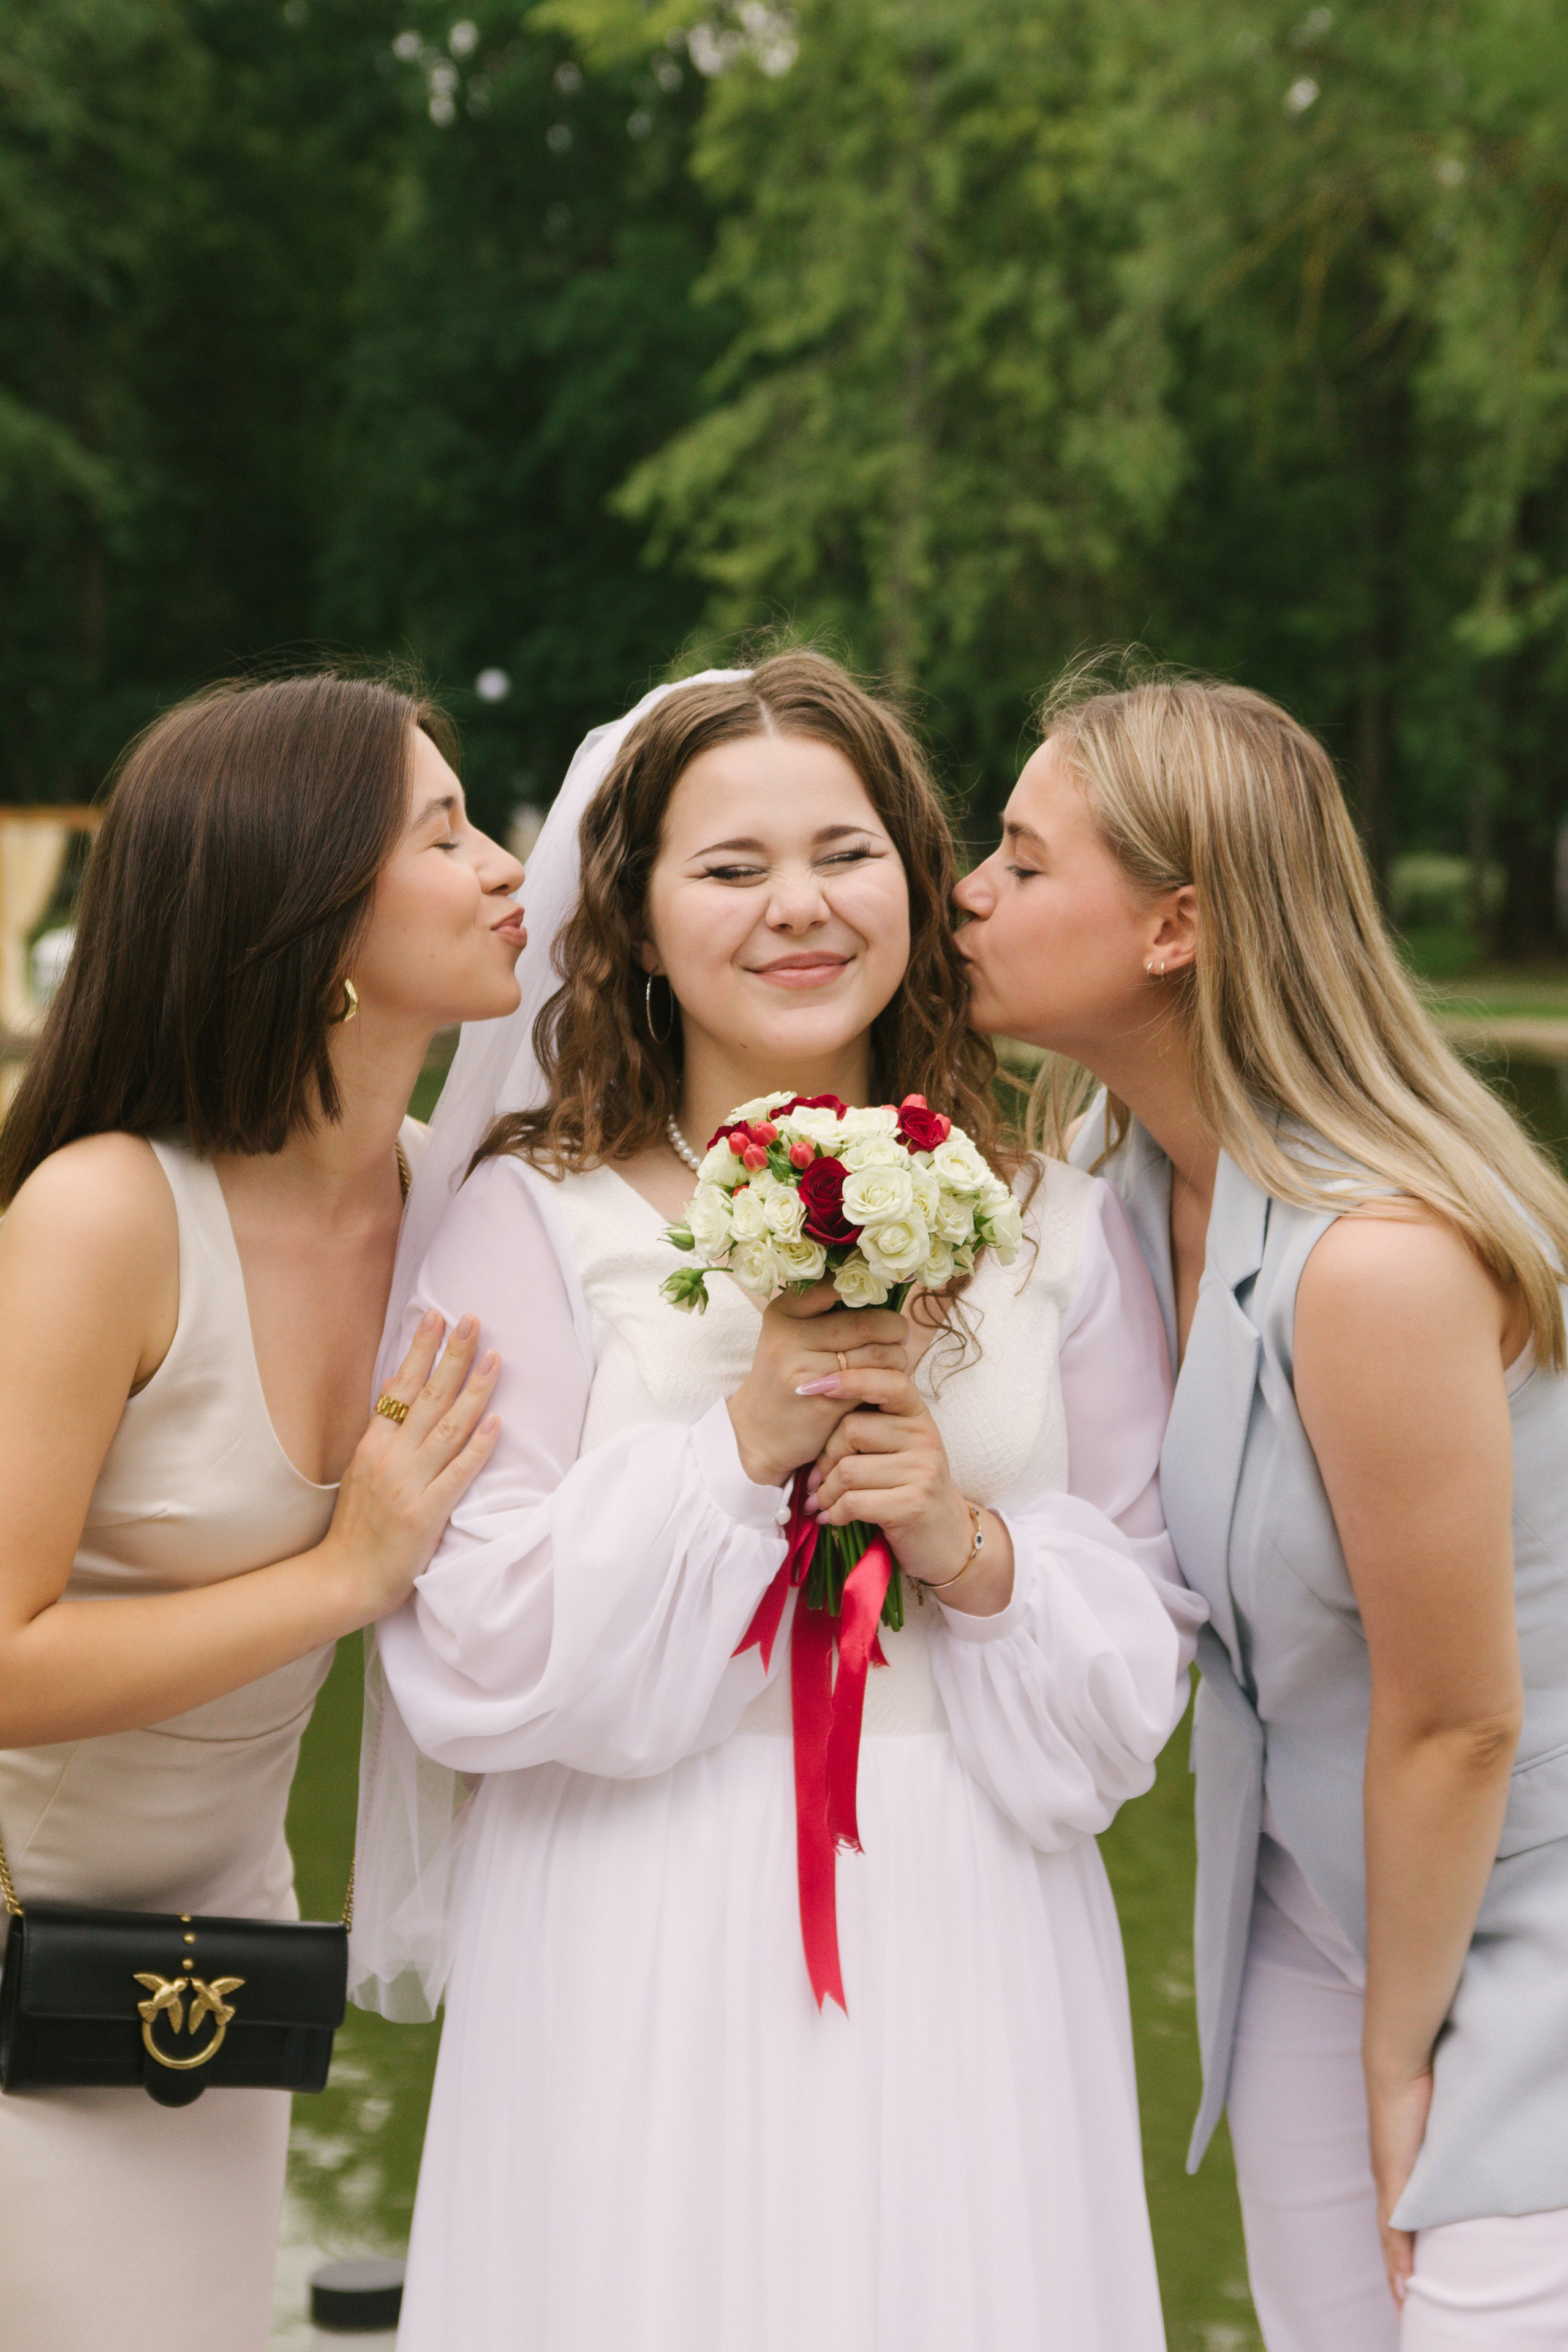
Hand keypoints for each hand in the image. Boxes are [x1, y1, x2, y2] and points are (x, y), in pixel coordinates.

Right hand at [319, 1310, 499, 1621]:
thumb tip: (391, 1387)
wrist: (343, 1578)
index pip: (401, 1387)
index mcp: (373, 1445)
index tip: (438, 1316)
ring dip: (474, 1390)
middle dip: (452, 1355)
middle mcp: (391, 1457)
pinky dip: (478, 1447)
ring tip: (495, 1357)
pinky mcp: (426, 1513)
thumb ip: (379, 1429)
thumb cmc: (356, 1527)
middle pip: (428, 1397)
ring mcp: (409, 1484)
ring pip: (448, 1427)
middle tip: (473, 1319)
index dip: (421, 1350)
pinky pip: (458, 1474)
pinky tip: (497, 1421)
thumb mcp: (360, 1470)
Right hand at [726, 1282, 908, 1487]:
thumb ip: (826, 1312)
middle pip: (867, 1323)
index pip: (840, 1286)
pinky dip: (890, 1382)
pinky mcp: (826, 1402)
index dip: (872, 1291)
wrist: (757, 1434)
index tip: (882, 1300)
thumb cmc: (786, 1376)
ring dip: (898, 1357)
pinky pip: (876, 1383)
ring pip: (878, 1354)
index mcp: (783, 1312)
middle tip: (900, 1335)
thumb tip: (882, 1289)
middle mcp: (790, 1338)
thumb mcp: (790, 1335)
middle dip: (894, 1329)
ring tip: (895, 1360)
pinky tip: (884, 1383)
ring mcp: (806, 1371)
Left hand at [809, 1366, 1013, 1611]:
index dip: (848, 1379)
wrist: (946, 1538)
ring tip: (822, 1502)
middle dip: (824, 1459)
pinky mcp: (913, 1505)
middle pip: (851, 1429)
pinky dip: (835, 1513)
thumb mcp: (895, 1447)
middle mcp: (924, 1437)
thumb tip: (810, 1408)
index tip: (810, 1387)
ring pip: (847, 1470)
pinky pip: (854, 1502)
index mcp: (917, 1415)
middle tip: (815, 1480)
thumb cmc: (906, 1487)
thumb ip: (866, 1424)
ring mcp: (922, 1471)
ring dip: (825, 1492)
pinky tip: (833, 1517)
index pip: (887, 1382)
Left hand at [1366, 2059, 1431, 2306]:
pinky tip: (1404, 2279)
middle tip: (1402, 2298)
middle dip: (1395, 2264)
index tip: (1403, 2275)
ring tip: (1403, 2298)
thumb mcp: (1425, 2127)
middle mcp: (1385, 2176)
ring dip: (1396, 2267)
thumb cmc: (1411, 2087)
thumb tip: (1435, 2155)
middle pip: (1389, 2232)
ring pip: (1390, 2235)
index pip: (1393, 2216)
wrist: (1393, 2066)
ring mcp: (1387, 2179)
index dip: (1397, 2246)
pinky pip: (1395, 2227)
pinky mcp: (1393, 2178)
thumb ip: (1428, 2145)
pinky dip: (1399, 2255)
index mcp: (1391, 2166)